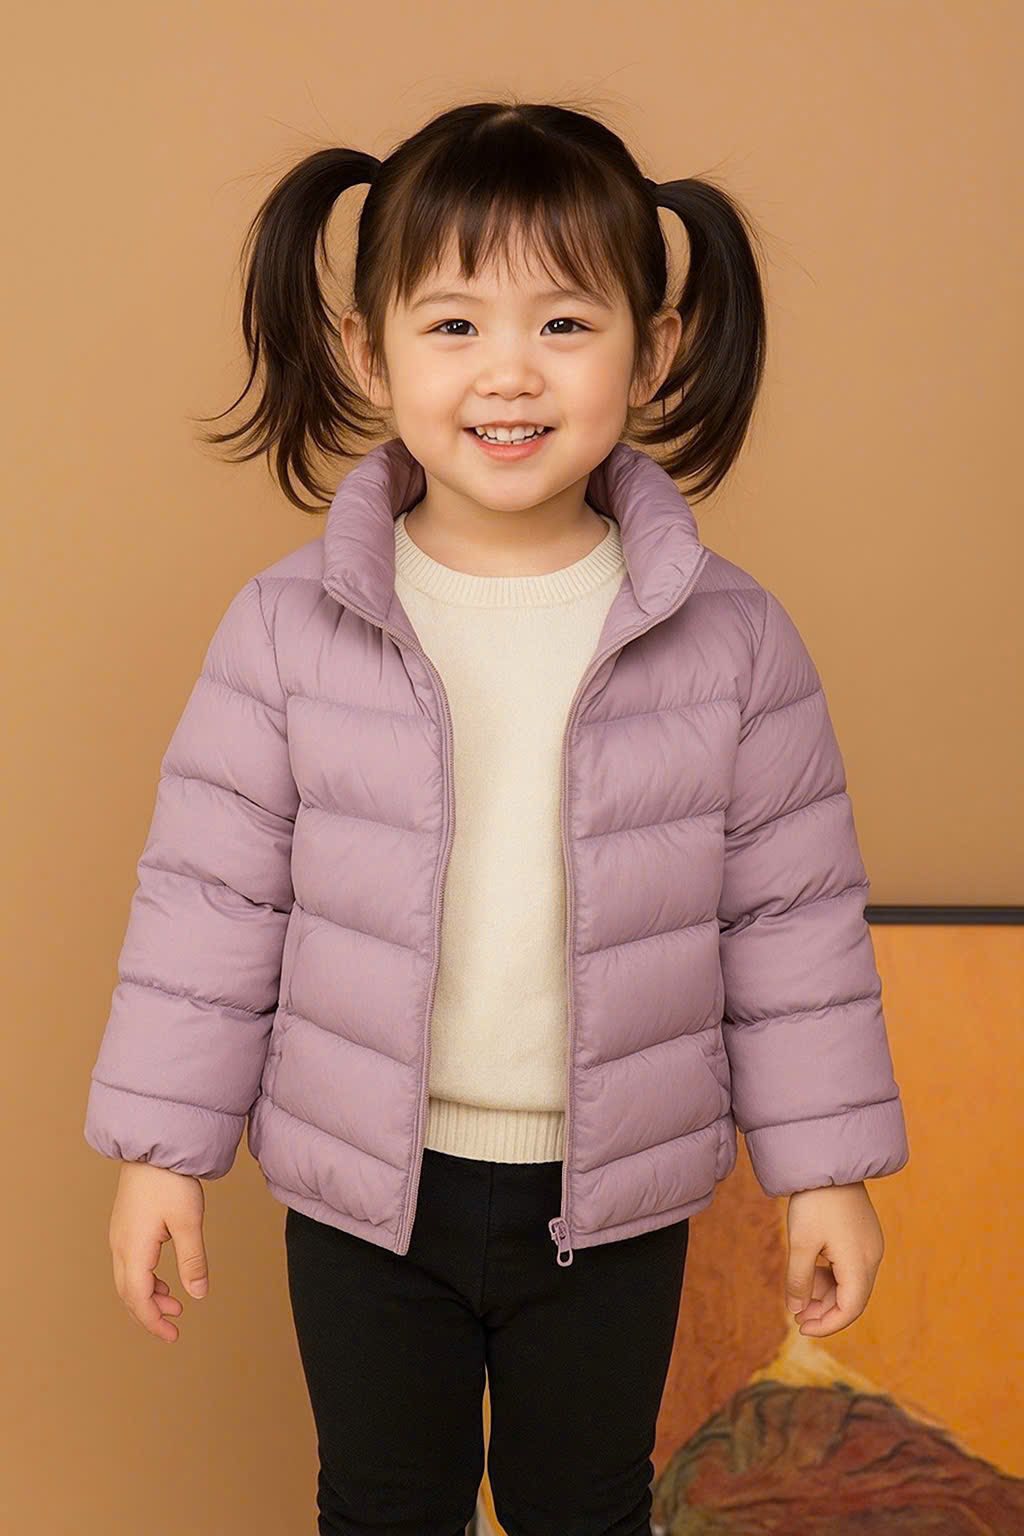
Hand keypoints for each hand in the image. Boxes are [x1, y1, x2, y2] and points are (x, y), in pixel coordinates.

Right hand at [108, 1162, 208, 1342]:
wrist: (153, 1146)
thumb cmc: (170, 1181)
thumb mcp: (188, 1222)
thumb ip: (193, 1261)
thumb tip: (198, 1294)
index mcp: (133, 1250)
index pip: (138, 1298)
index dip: (153, 1321)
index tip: (172, 1335)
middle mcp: (120, 1246)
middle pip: (128, 1293)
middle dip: (150, 1313)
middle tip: (174, 1325)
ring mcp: (120, 1235)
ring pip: (127, 1279)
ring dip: (148, 1296)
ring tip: (175, 1302)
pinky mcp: (125, 1226)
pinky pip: (129, 1264)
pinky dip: (145, 1279)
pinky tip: (163, 1279)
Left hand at [784, 1181, 884, 1337]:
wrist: (829, 1161)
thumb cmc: (814, 1202)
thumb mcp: (801, 1243)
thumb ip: (799, 1280)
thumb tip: (796, 1309)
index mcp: (860, 1263)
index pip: (850, 1309)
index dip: (827, 1325)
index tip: (802, 1329)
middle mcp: (872, 1258)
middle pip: (852, 1299)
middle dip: (825, 1311)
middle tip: (796, 1316)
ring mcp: (869, 1246)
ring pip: (850, 1283)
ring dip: (826, 1294)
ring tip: (799, 1297)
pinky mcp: (863, 1236)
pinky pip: (849, 1267)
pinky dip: (831, 1276)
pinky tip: (810, 1274)